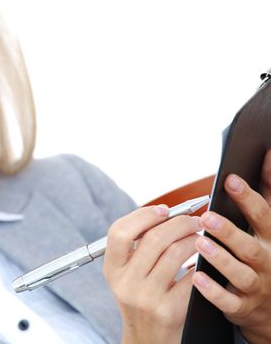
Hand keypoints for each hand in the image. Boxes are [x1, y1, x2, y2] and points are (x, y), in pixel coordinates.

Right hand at [103, 206, 200, 343]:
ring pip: (175, 253)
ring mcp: (146, 298)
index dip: (143, 215)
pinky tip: (204, 260)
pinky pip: (192, 277)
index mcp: (112, 269)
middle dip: (179, 222)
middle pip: (153, 238)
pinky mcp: (169, 311)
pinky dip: (202, 264)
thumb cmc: (142, 299)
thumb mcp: (128, 275)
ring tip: (201, 236)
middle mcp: (125, 283)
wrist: (149, 340)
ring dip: (194, 238)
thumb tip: (166, 213)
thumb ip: (136, 248)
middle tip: (194, 219)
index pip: (119, 232)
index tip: (164, 209)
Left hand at [192, 173, 270, 343]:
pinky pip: (229, 302)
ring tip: (200, 244)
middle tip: (207, 217)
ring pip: (240, 273)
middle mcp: (267, 262)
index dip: (248, 198)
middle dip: (230, 231)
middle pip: (250, 246)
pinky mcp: (243, 308)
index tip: (230, 180)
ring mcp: (256, 286)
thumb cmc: (264, 255)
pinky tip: (198, 279)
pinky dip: (214, 292)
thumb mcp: (269, 225)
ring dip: (220, 259)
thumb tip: (267, 155)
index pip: (263, 215)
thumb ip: (268, 192)